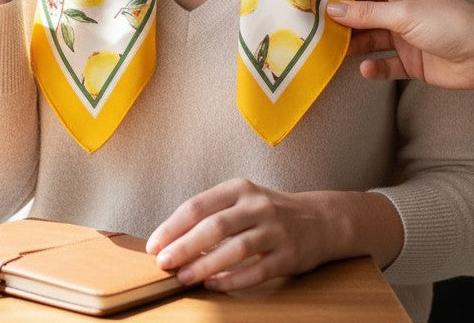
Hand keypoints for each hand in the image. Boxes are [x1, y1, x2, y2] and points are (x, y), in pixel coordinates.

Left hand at [145, 180, 333, 290]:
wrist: (319, 220)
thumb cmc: (268, 212)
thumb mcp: (241, 200)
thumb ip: (212, 213)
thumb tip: (171, 238)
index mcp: (239, 188)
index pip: (198, 205)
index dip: (173, 226)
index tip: (154, 244)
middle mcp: (257, 206)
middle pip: (214, 226)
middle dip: (184, 246)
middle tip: (163, 263)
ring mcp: (275, 230)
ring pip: (235, 249)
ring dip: (205, 265)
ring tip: (184, 277)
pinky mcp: (288, 255)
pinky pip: (256, 271)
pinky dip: (233, 280)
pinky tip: (214, 286)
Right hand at [328, 0, 473, 90]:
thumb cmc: (450, 23)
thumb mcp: (403, 13)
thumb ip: (366, 13)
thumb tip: (331, 9)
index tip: (313, 4)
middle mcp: (400, 9)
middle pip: (363, 15)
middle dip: (342, 23)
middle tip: (315, 31)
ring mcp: (405, 37)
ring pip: (370, 40)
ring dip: (354, 46)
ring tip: (331, 52)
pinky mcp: (411, 62)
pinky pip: (385, 64)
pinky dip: (374, 67)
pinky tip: (365, 69)